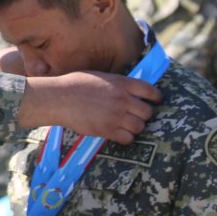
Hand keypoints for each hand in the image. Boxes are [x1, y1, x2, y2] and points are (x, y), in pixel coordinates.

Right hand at [18, 72, 160, 143]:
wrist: (60, 98)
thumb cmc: (76, 84)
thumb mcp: (101, 77)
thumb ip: (117, 84)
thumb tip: (128, 90)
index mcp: (122, 83)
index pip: (150, 91)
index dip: (156, 98)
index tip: (156, 101)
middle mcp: (123, 99)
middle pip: (148, 112)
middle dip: (144, 115)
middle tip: (137, 116)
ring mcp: (116, 115)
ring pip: (140, 127)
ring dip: (136, 128)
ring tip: (128, 126)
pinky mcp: (107, 129)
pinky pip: (128, 138)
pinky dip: (127, 138)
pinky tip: (120, 134)